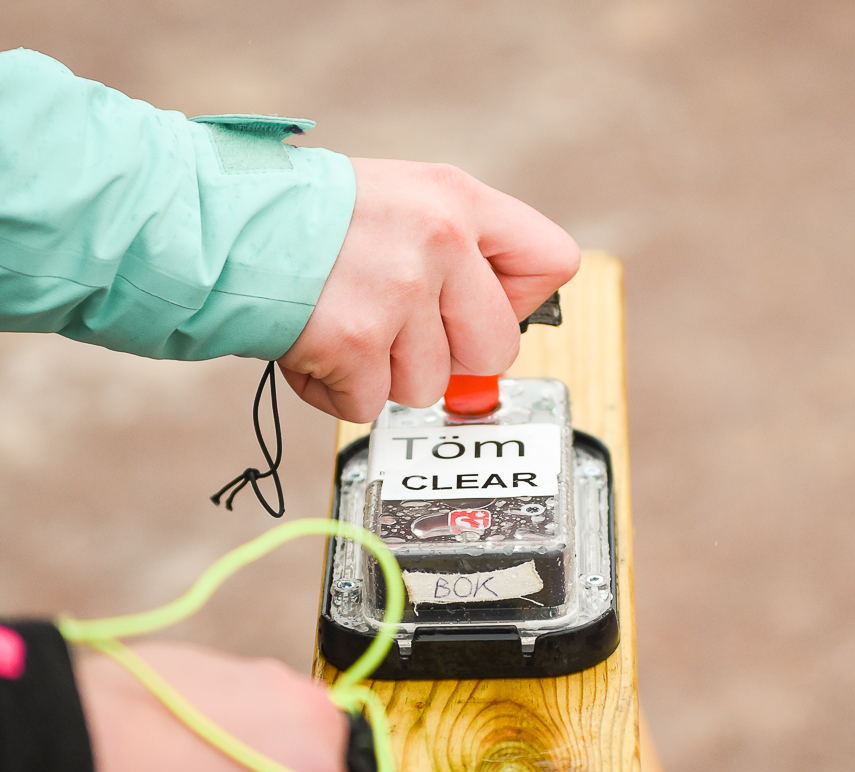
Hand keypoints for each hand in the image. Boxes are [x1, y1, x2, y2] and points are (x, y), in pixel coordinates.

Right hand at [279, 159, 579, 421]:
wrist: (219, 226)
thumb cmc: (305, 223)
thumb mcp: (398, 203)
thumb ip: (454, 253)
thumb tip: (498, 328)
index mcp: (455, 199)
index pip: (552, 262)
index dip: (520, 303)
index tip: (475, 307)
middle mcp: (437, 239)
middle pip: (497, 350)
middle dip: (447, 358)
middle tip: (397, 329)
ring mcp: (398, 291)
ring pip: (428, 387)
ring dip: (381, 374)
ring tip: (343, 325)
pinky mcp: (356, 340)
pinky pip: (370, 406)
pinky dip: (337, 393)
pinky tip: (316, 348)